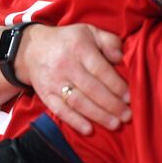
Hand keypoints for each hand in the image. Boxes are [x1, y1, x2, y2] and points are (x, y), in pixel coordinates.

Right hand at [16, 24, 130, 135]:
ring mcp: (54, 82)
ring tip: (115, 124)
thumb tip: (120, 57)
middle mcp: (66, 66)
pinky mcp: (45, 95)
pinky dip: (74, 121)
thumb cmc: (69, 41)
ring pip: (78, 102)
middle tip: (128, 115)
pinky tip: (89, 130)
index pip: (100, 70)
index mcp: (79, 49)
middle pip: (91, 89)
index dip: (116, 85)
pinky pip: (60, 110)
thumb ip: (109, 41)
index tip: (130, 97)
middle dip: (111, 105)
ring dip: (98, 115)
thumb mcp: (90, 32)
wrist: (32, 49)